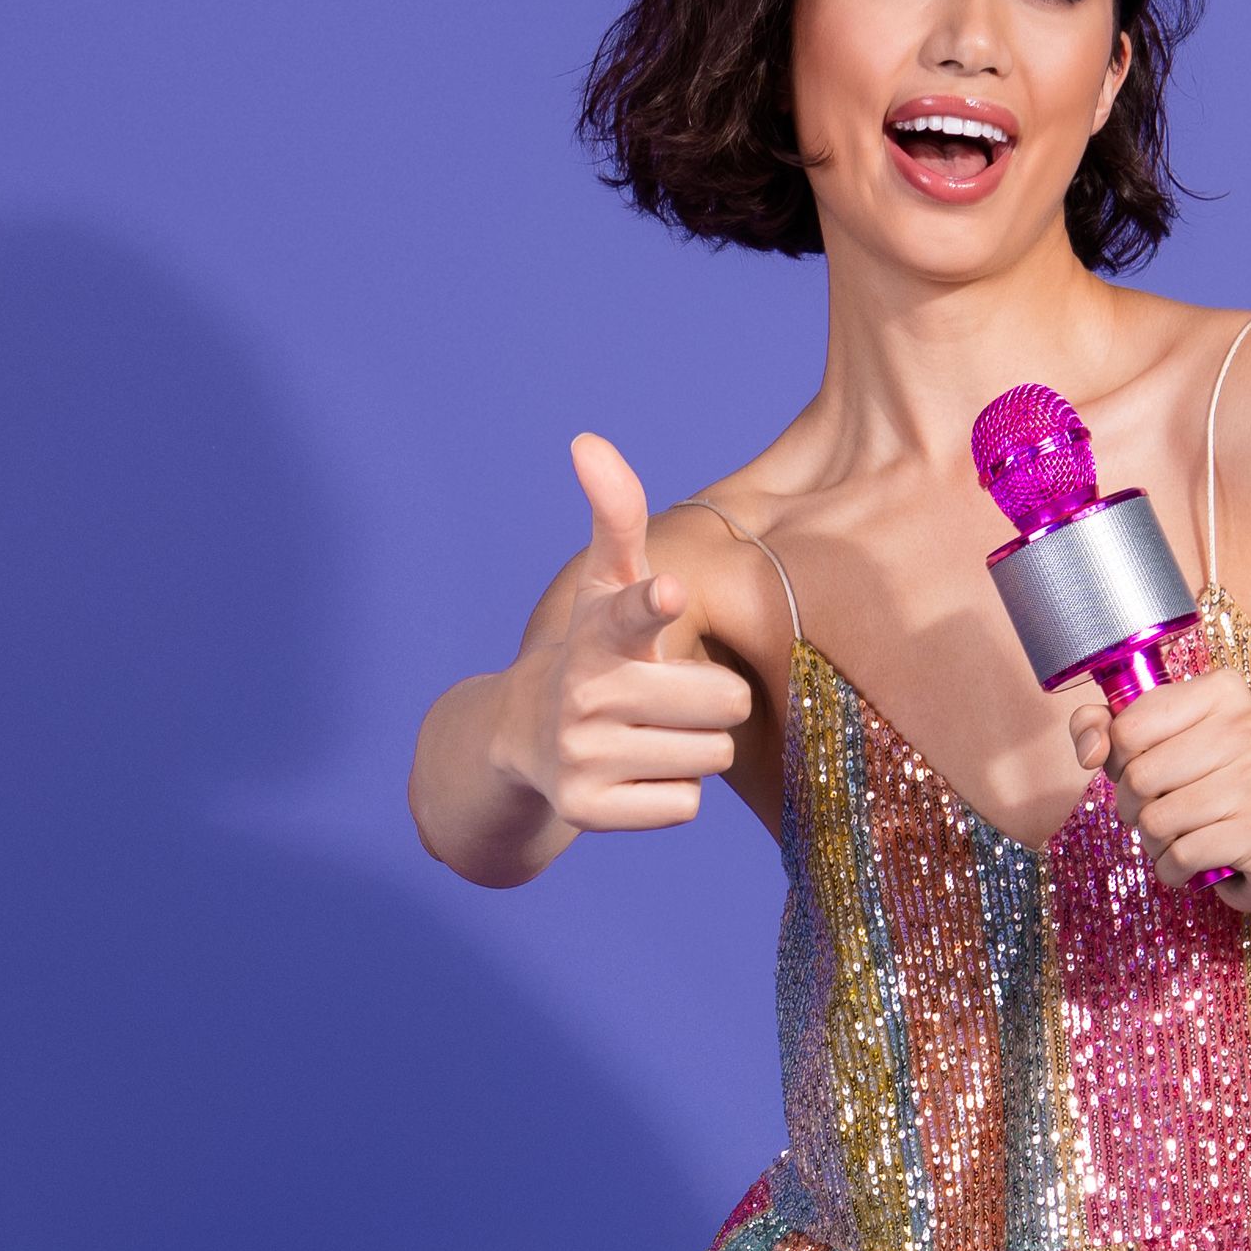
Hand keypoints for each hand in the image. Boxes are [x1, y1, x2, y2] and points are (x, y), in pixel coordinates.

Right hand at [490, 434, 752, 836]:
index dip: (654, 604)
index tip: (669, 594)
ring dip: (696, 747)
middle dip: (714, 701)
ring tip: (652, 733)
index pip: (632, 611)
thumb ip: (615, 515)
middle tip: (670, 696)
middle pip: (725, 702)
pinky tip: (636, 773)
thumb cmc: (594, 648)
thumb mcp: (602, 581)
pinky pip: (685, 805)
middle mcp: (585, 693)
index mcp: (598, 631)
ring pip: (710, 755)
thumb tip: (586, 439)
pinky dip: (673, 794)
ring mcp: (583, 756)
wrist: (525, 739)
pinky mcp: (587, 811)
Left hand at [1070, 651, 1250, 907]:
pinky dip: (1172, 869)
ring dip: (1153, 841)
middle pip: (1140, 778)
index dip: (1118, 760)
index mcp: (1222, 691)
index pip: (1129, 728)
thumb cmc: (1201, 786)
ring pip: (1157, 821)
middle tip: (1157, 810)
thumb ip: (1102, 728)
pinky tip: (1190, 863)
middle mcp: (1250, 728)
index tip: (1140, 769)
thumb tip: (1090, 751)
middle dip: (1132, 807)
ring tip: (1177, 835)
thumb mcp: (1149, 745)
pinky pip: (1181, 856)